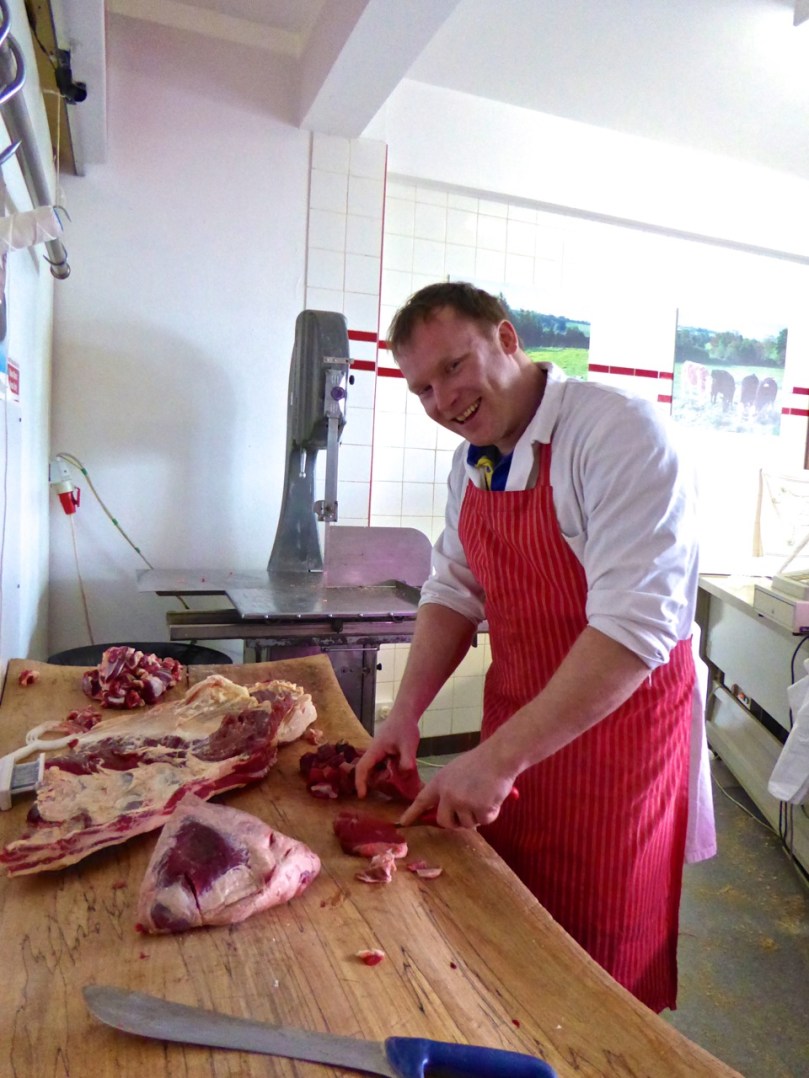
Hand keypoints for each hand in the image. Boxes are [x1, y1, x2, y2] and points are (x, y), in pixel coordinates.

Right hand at [355, 709, 420, 798]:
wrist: (405, 713)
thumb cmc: (404, 727)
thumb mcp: (408, 744)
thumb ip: (407, 760)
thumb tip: (405, 774)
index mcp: (375, 750)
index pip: (362, 768)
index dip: (360, 782)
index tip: (362, 796)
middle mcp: (373, 752)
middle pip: (366, 770)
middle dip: (372, 782)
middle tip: (385, 789)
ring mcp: (378, 752)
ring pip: (374, 768)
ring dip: (380, 777)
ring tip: (393, 783)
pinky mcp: (384, 751)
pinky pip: (381, 765)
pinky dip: (385, 772)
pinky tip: (396, 774)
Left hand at [398, 743, 517, 828]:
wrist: (499, 756)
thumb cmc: (481, 762)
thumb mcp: (455, 770)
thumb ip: (448, 788)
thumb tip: (446, 809)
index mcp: (440, 781)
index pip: (422, 800)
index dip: (412, 813)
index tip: (402, 822)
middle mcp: (448, 794)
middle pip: (444, 821)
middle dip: (455, 822)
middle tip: (467, 813)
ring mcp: (463, 802)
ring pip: (467, 824)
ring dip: (476, 816)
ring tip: (484, 796)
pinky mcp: (479, 809)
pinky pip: (484, 821)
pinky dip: (490, 814)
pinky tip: (493, 798)